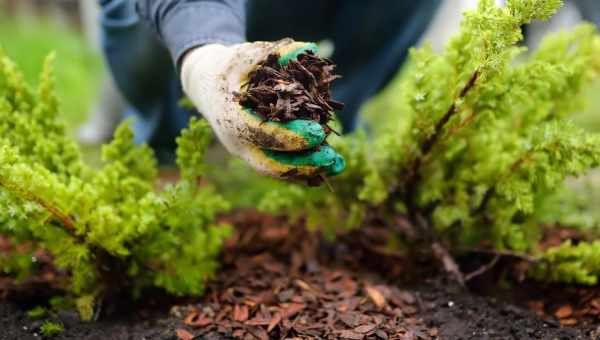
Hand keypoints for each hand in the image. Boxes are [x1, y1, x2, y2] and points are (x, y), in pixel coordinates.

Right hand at [181, 39, 344, 181]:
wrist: (207, 86)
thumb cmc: (229, 68)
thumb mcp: (246, 55)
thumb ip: (275, 52)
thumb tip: (309, 49)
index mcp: (232, 119)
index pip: (262, 134)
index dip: (291, 137)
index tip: (318, 133)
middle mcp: (238, 143)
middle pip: (270, 165)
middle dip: (302, 165)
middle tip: (332, 158)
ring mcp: (247, 153)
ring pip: (277, 171)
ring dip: (308, 172)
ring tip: (339, 166)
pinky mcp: (257, 156)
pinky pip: (281, 169)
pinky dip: (305, 171)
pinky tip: (330, 167)